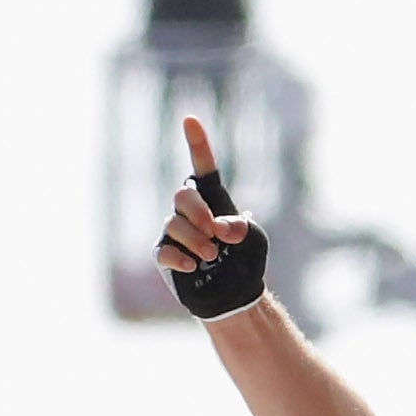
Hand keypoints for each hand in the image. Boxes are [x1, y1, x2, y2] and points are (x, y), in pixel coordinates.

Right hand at [159, 114, 267, 316]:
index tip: (190, 120)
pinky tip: (193, 266)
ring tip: (212, 255)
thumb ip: (239, 227)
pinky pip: (164, 249)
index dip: (197, 144)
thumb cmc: (244, 262)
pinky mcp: (164, 254)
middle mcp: (190, 211)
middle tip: (215, 233)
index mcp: (213, 199)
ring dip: (197, 239)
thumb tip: (217, 229)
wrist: (234, 296)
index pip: (203, 167)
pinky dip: (179, 256)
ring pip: (174, 223)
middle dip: (199, 212)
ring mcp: (174, 232)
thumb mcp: (252, 239)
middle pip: (182, 195)